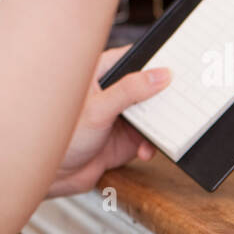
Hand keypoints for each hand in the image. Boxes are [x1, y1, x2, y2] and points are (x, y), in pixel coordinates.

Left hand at [45, 46, 170, 198]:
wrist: (55, 175)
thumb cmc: (60, 135)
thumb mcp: (99, 109)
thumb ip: (130, 91)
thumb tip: (159, 75)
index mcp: (101, 73)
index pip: (135, 58)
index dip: (156, 61)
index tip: (177, 65)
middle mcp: (113, 93)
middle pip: (148, 87)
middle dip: (162, 97)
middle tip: (178, 101)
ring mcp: (120, 116)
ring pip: (152, 114)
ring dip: (158, 125)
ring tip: (157, 132)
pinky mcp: (126, 139)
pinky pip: (149, 137)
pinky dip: (151, 144)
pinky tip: (144, 151)